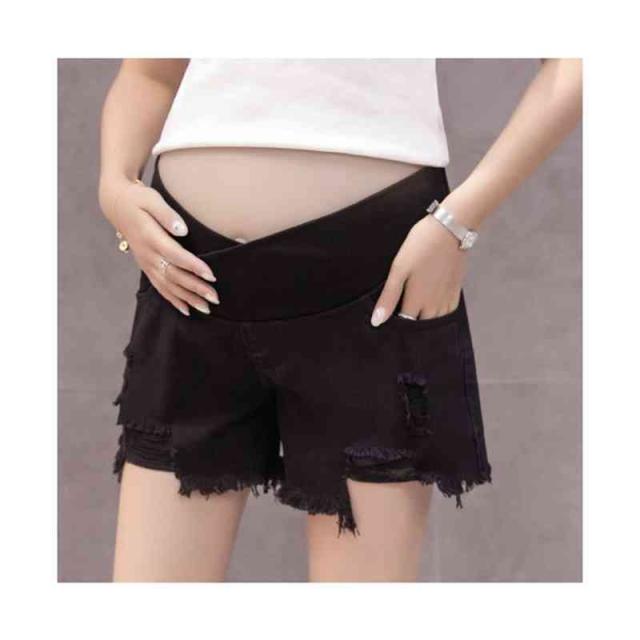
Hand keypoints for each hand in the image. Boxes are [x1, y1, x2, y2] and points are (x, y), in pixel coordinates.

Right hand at [99, 177, 218, 315]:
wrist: (117, 206)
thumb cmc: (138, 200)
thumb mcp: (151, 199)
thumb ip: (167, 214)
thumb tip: (182, 229)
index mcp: (151, 237)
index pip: (176, 255)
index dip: (193, 266)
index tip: (211, 275)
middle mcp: (148, 255)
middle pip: (174, 275)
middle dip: (195, 288)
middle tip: (215, 298)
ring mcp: (146, 263)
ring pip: (168, 286)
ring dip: (188, 298)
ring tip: (206, 308)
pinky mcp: (146, 267)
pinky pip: (160, 288)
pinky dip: (173, 300)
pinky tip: (186, 310)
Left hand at [371, 211, 465, 325]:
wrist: (450, 229)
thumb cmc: (420, 246)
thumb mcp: (399, 270)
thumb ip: (388, 297)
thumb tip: (377, 321)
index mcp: (416, 301)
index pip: (405, 324)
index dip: (396, 324)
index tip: (389, 319)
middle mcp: (433, 305)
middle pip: (421, 325)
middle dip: (412, 324)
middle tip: (402, 313)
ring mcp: (447, 298)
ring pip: (436, 320)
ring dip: (426, 320)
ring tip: (417, 311)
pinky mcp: (456, 290)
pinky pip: (449, 311)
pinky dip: (440, 313)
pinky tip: (433, 306)